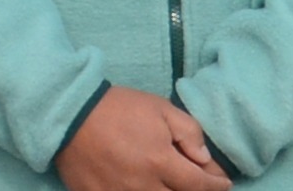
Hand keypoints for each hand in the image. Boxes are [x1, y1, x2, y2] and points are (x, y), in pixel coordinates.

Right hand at [54, 84, 225, 190]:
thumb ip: (188, 132)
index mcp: (160, 162)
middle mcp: (144, 186)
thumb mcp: (160, 108)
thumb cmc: (118, 108)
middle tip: (196, 183)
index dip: (216, 185)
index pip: (199, 186)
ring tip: (170, 184)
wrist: (70, 115)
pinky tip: (146, 186)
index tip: (223, 182)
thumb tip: (204, 159)